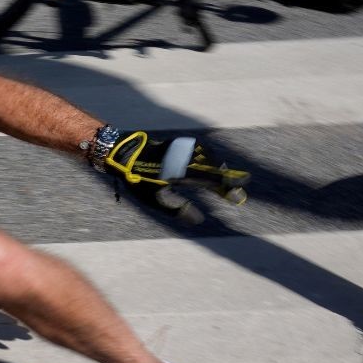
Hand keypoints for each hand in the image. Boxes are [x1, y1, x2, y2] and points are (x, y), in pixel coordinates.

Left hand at [103, 131, 250, 224]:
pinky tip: (211, 165)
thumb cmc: (137, 180)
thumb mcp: (153, 200)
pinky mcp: (179, 142)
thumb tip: (198, 220)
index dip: (226, 188)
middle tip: (237, 194)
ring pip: (209, 158)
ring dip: (219, 170)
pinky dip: (210, 158)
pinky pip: (201, 149)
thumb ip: (176, 211)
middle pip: (213, 170)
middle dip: (227, 182)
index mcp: (180, 174)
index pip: (210, 181)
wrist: (123, 153)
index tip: (239, 196)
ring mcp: (182, 149)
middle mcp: (183, 160)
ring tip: (224, 182)